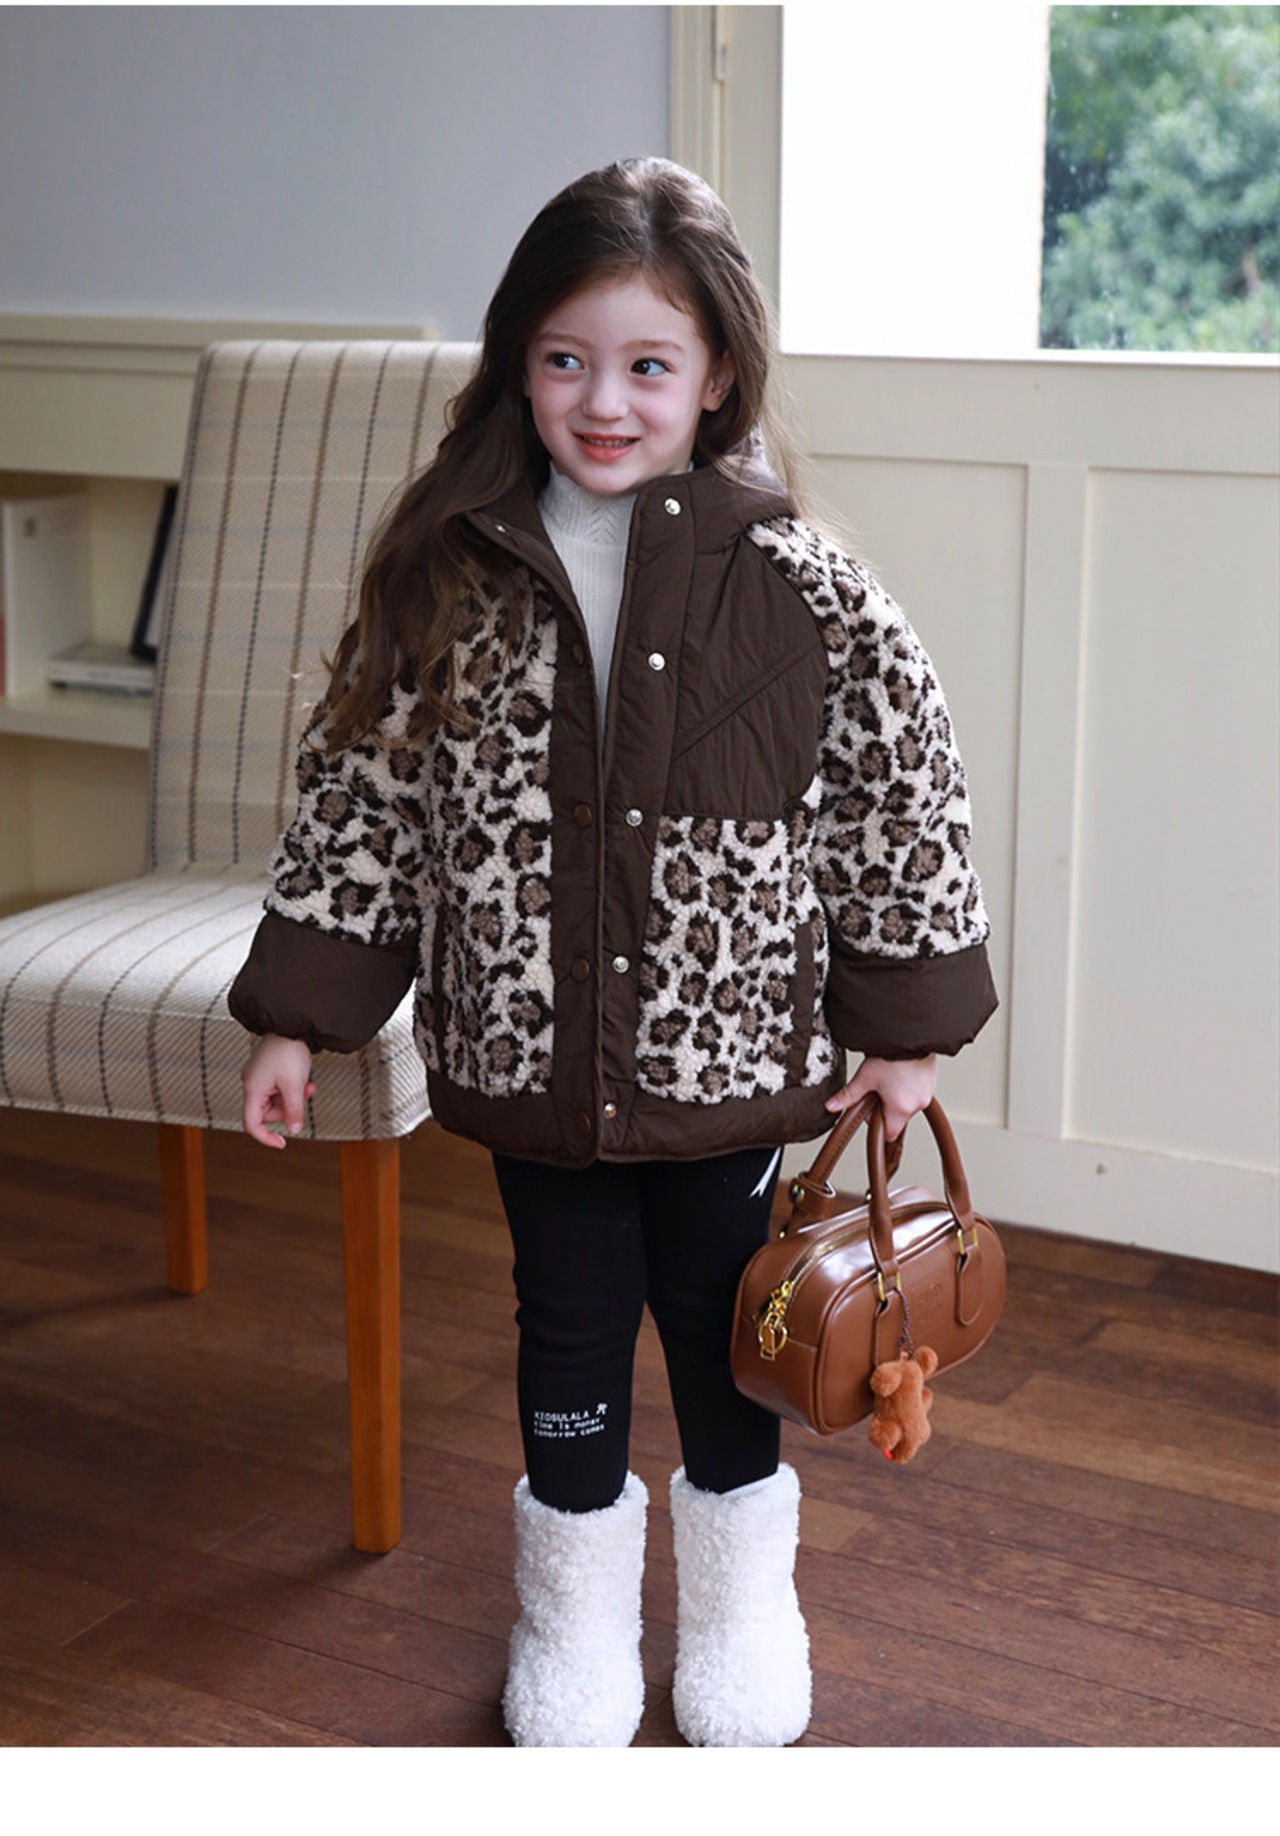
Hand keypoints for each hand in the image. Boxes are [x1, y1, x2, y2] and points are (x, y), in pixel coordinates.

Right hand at [241, 1034, 315, 1148]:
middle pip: (268, 1112)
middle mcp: (252, 1084)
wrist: (292, 1023)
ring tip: (307, 1085)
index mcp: (252, 1090)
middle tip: (304, 1097)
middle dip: (288, 1109)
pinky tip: (304, 1080)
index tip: (282, 1143)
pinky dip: (292, 1088)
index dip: (265, 1137)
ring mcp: (259, 1076)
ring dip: (294, 1098)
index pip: (252, 1124)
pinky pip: (279, 1088)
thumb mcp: (294, 1085)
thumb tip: (294, 1129)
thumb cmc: (289, 1050)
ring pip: (277, 1100)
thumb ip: (294, 1110)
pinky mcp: (268, 1070)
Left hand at [825, 1054, 937, 1141]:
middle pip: (898, 1117)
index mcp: (901, 1108)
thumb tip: (832, 1106)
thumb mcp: (865, 1077)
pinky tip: (900, 1074)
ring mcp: (928, 1093)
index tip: (871, 1112)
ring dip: (898, 1096)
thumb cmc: (891, 1055)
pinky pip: (919, 1092)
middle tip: (877, 1089)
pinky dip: (909, 1087)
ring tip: (890, 1078)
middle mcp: (918, 1103)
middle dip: (886, 1107)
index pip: (890, 1133)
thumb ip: (848, 1095)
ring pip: (908, 1104)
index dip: (878, 1125)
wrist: (909, 1034)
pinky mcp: (932, 1082)